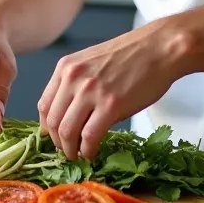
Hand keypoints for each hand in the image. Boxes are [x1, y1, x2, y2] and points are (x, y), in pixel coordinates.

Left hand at [38, 19, 185, 160]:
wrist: (159, 47)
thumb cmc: (131, 55)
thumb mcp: (92, 62)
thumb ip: (76, 84)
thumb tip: (69, 114)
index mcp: (66, 67)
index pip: (44, 105)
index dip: (47, 128)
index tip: (53, 138)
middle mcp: (73, 78)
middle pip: (52, 122)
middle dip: (57, 143)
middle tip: (67, 151)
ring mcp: (91, 91)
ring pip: (67, 132)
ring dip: (70, 150)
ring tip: (79, 155)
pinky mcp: (111, 105)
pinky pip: (89, 136)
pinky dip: (87, 150)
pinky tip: (92, 152)